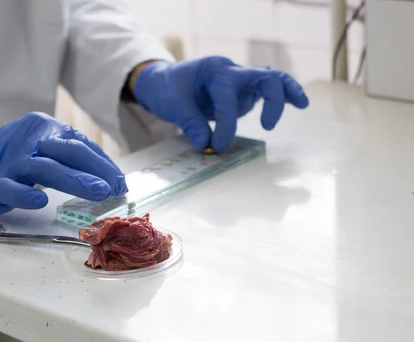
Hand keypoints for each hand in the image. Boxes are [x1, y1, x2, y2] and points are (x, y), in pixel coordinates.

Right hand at [0, 112, 125, 213]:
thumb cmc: (16, 157)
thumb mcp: (44, 147)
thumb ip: (73, 158)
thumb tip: (112, 179)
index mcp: (45, 128)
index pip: (80, 144)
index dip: (103, 163)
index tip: (120, 182)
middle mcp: (30, 140)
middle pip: (67, 152)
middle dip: (95, 169)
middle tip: (115, 187)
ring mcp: (12, 161)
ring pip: (46, 169)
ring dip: (75, 180)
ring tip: (98, 193)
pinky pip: (11, 188)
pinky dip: (26, 194)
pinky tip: (41, 200)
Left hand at [132, 56, 308, 151]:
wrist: (165, 81)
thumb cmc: (168, 89)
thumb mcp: (172, 105)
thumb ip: (190, 122)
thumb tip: (206, 144)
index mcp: (214, 71)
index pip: (227, 96)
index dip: (226, 124)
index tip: (218, 146)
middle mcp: (232, 72)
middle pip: (263, 77)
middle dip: (272, 100)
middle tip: (268, 126)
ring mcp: (241, 82)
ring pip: (272, 79)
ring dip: (287, 93)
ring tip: (302, 104)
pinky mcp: (245, 93)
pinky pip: (268, 93)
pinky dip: (284, 97)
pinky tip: (299, 104)